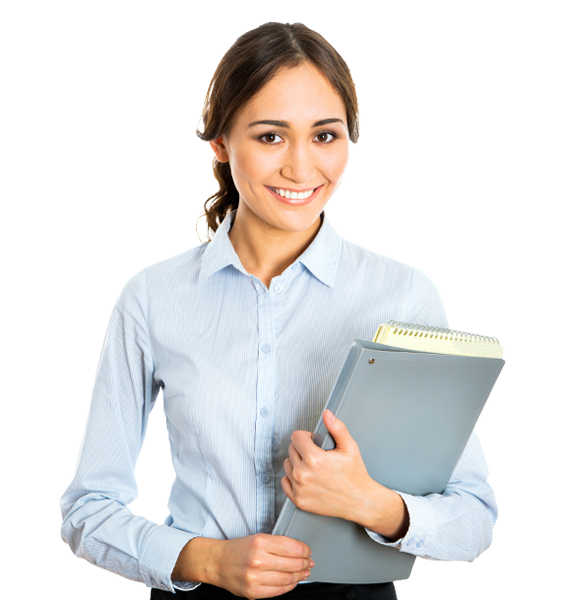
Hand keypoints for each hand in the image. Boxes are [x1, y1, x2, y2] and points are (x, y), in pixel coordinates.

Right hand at [207, 534, 313, 598]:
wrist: (217, 562)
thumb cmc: (238, 549)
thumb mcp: (257, 538)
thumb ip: (277, 544)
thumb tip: (299, 552)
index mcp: (260, 542)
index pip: (292, 547)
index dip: (304, 550)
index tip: (308, 551)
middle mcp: (258, 560)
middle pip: (292, 564)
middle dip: (305, 563)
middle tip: (309, 562)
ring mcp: (255, 578)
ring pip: (287, 579)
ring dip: (299, 576)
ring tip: (303, 572)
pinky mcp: (253, 591)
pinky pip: (278, 591)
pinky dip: (289, 587)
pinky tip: (292, 582)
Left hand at [281, 409, 406, 539]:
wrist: (359, 501)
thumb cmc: (355, 476)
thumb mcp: (350, 447)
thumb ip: (337, 428)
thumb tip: (327, 415)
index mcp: (314, 459)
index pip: (296, 437)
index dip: (307, 436)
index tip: (314, 442)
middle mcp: (304, 474)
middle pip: (291, 449)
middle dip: (303, 449)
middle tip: (317, 455)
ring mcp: (300, 488)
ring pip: (287, 465)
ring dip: (297, 463)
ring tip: (312, 467)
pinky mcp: (298, 500)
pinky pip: (285, 482)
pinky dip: (292, 479)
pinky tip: (306, 478)